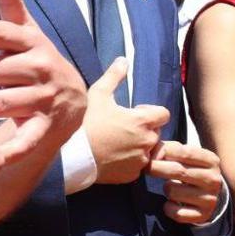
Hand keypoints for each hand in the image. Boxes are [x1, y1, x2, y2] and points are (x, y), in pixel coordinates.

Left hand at [0, 0, 87, 161]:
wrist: (74, 101)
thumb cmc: (37, 61)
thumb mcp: (27, 33)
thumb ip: (11, 4)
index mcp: (32, 42)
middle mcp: (41, 66)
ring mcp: (46, 97)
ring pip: (3, 102)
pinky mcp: (49, 125)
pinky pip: (27, 137)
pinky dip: (9, 147)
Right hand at [85, 59, 170, 184]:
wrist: (71, 156)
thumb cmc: (86, 123)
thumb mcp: (98, 94)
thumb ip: (114, 76)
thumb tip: (123, 60)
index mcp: (143, 121)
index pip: (163, 114)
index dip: (150, 112)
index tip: (135, 113)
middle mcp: (147, 141)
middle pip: (156, 132)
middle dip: (144, 129)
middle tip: (123, 127)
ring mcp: (140, 161)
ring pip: (147, 151)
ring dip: (138, 146)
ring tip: (117, 142)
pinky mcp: (131, 176)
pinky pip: (137, 167)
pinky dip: (129, 162)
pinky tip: (113, 156)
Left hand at [147, 141, 224, 224]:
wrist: (211, 195)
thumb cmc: (192, 171)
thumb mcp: (188, 157)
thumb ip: (170, 150)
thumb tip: (153, 153)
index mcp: (211, 161)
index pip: (184, 152)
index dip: (163, 152)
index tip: (150, 155)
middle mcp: (213, 179)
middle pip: (178, 171)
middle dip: (157, 168)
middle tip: (146, 168)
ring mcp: (209, 198)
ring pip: (173, 192)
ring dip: (166, 189)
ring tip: (172, 187)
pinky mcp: (202, 215)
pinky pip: (176, 212)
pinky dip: (169, 208)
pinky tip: (172, 203)